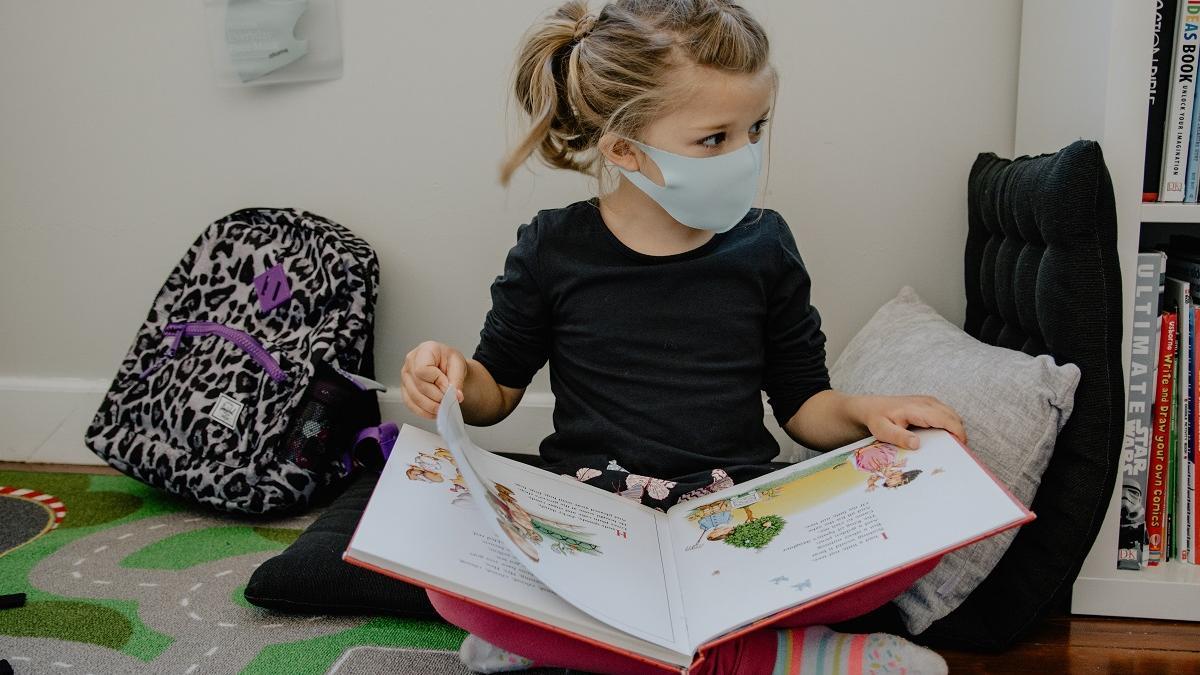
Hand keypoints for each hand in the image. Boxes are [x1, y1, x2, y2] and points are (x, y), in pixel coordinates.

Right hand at [402, 341, 466, 419]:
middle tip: (448, 400)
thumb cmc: (450, 362)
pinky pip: (410, 404)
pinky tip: (434, 411)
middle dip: (436, 397)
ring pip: (414, 397)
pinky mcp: (405, 389)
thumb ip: (457, 380)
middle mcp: (411, 362)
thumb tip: (455, 395)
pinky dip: (424, 411)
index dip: (437, 381)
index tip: (448, 387)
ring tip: (443, 407)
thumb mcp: (459, 365)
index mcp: (424, 350)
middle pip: (419, 386)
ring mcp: (405, 376)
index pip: (423, 370)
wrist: (447, 367)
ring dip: (431, 406)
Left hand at [850, 394, 966, 449]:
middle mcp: (926, 402)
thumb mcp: (882, 431)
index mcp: (916, 409)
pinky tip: (943, 436)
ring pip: (952, 414)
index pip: (945, 419)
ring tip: (951, 445)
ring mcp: (928, 400)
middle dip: (959, 432)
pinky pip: (946, 413)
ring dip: (955, 428)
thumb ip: (899, 437)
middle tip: (957, 451)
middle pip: (953, 416)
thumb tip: (917, 444)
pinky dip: (949, 423)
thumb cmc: (877, 419)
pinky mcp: (929, 402)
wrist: (871, 407)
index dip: (957, 432)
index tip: (962, 447)